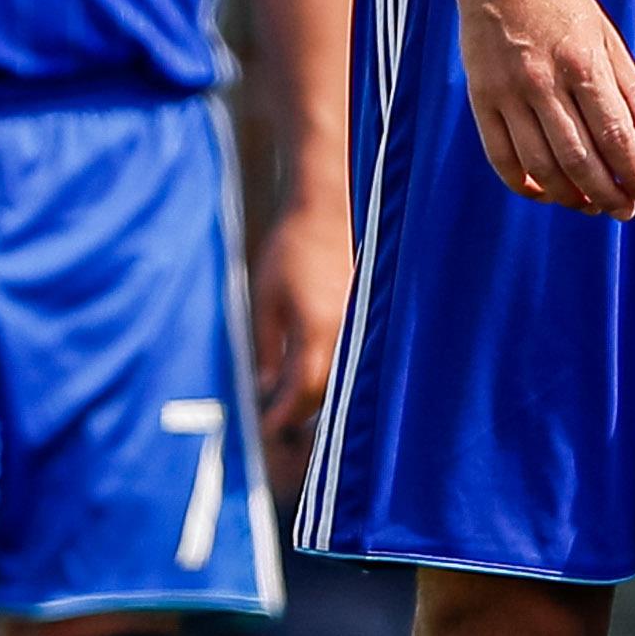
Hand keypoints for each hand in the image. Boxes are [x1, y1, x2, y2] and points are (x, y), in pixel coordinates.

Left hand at [252, 201, 350, 467]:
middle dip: (300, 410)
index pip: (301, 391)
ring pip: (343, 377)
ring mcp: (362, 324)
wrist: (330, 206)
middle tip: (277, 422)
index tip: (266, 429)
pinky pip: (354, 356)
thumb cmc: (292, 248)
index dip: (283, 415)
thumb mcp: (265, 298)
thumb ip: (265, 346)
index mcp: (316, 331)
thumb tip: (264, 385)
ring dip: (319, 394)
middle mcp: (346, 333)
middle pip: (326, 391)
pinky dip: (334, 371)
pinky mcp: (369, 315)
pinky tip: (318, 372)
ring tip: (295, 402)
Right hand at [455, 0, 634, 216]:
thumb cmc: (559, 0)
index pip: (615, 133)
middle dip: (607, 193)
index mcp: (583, 64)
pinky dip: (523, 184)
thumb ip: (632, 89)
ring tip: (590, 206)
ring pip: (540, 165)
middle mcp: (544, 82)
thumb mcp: (606, 36)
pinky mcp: (481, 98)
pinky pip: (501, 156)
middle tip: (624, 210)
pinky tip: (545, 193)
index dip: (634, 172)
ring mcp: (509, 92)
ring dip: (569, 196)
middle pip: (580, 158)